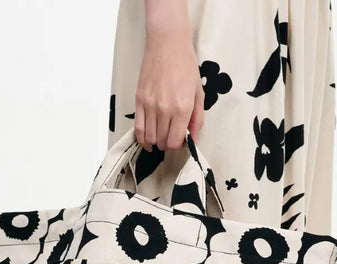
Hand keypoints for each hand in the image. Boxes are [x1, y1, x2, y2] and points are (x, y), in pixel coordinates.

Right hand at [134, 27, 204, 151]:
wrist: (167, 44)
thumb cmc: (185, 65)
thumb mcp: (198, 93)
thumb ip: (197, 119)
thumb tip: (194, 139)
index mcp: (182, 108)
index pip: (175, 142)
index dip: (177, 146)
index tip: (180, 140)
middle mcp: (165, 109)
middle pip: (162, 142)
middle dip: (167, 144)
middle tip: (171, 136)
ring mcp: (150, 105)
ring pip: (149, 138)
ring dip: (155, 142)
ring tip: (160, 135)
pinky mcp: (139, 100)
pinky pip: (138, 128)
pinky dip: (142, 138)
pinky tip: (147, 140)